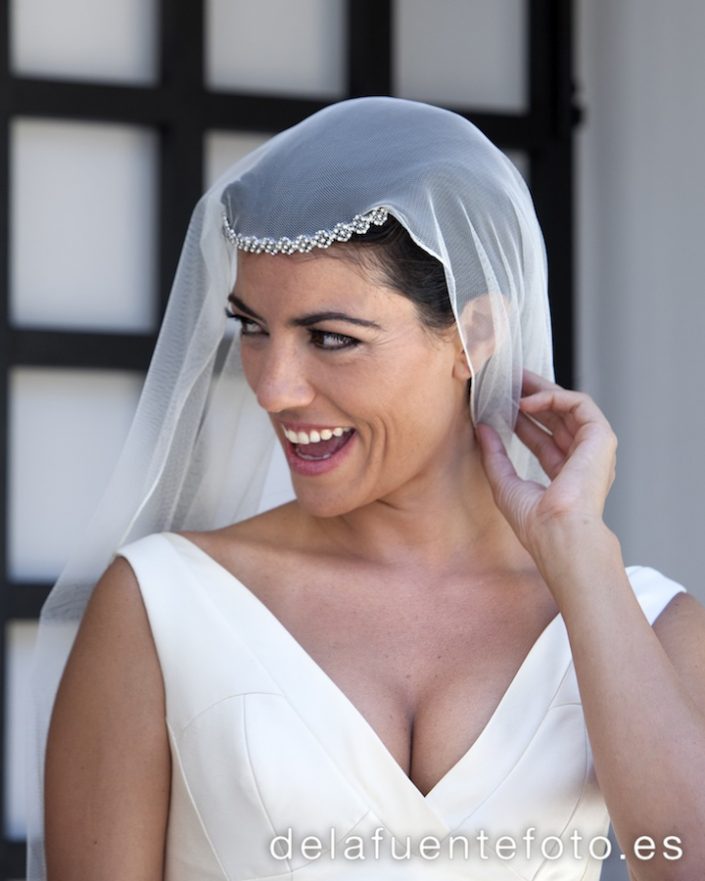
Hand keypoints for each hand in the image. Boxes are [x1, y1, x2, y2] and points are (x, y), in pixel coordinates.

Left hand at [474, 369, 617, 555]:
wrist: (559, 534)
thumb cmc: (536, 523)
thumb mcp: (505, 483)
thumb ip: (494, 455)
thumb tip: (482, 427)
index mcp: (567, 476)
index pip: (544, 439)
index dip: (523, 420)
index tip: (500, 404)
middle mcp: (583, 461)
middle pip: (558, 418)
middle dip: (533, 397)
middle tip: (508, 380)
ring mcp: (594, 449)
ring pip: (569, 407)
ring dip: (541, 390)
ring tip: (514, 380)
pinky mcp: (601, 438)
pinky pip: (579, 404)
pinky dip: (553, 397)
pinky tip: (527, 401)